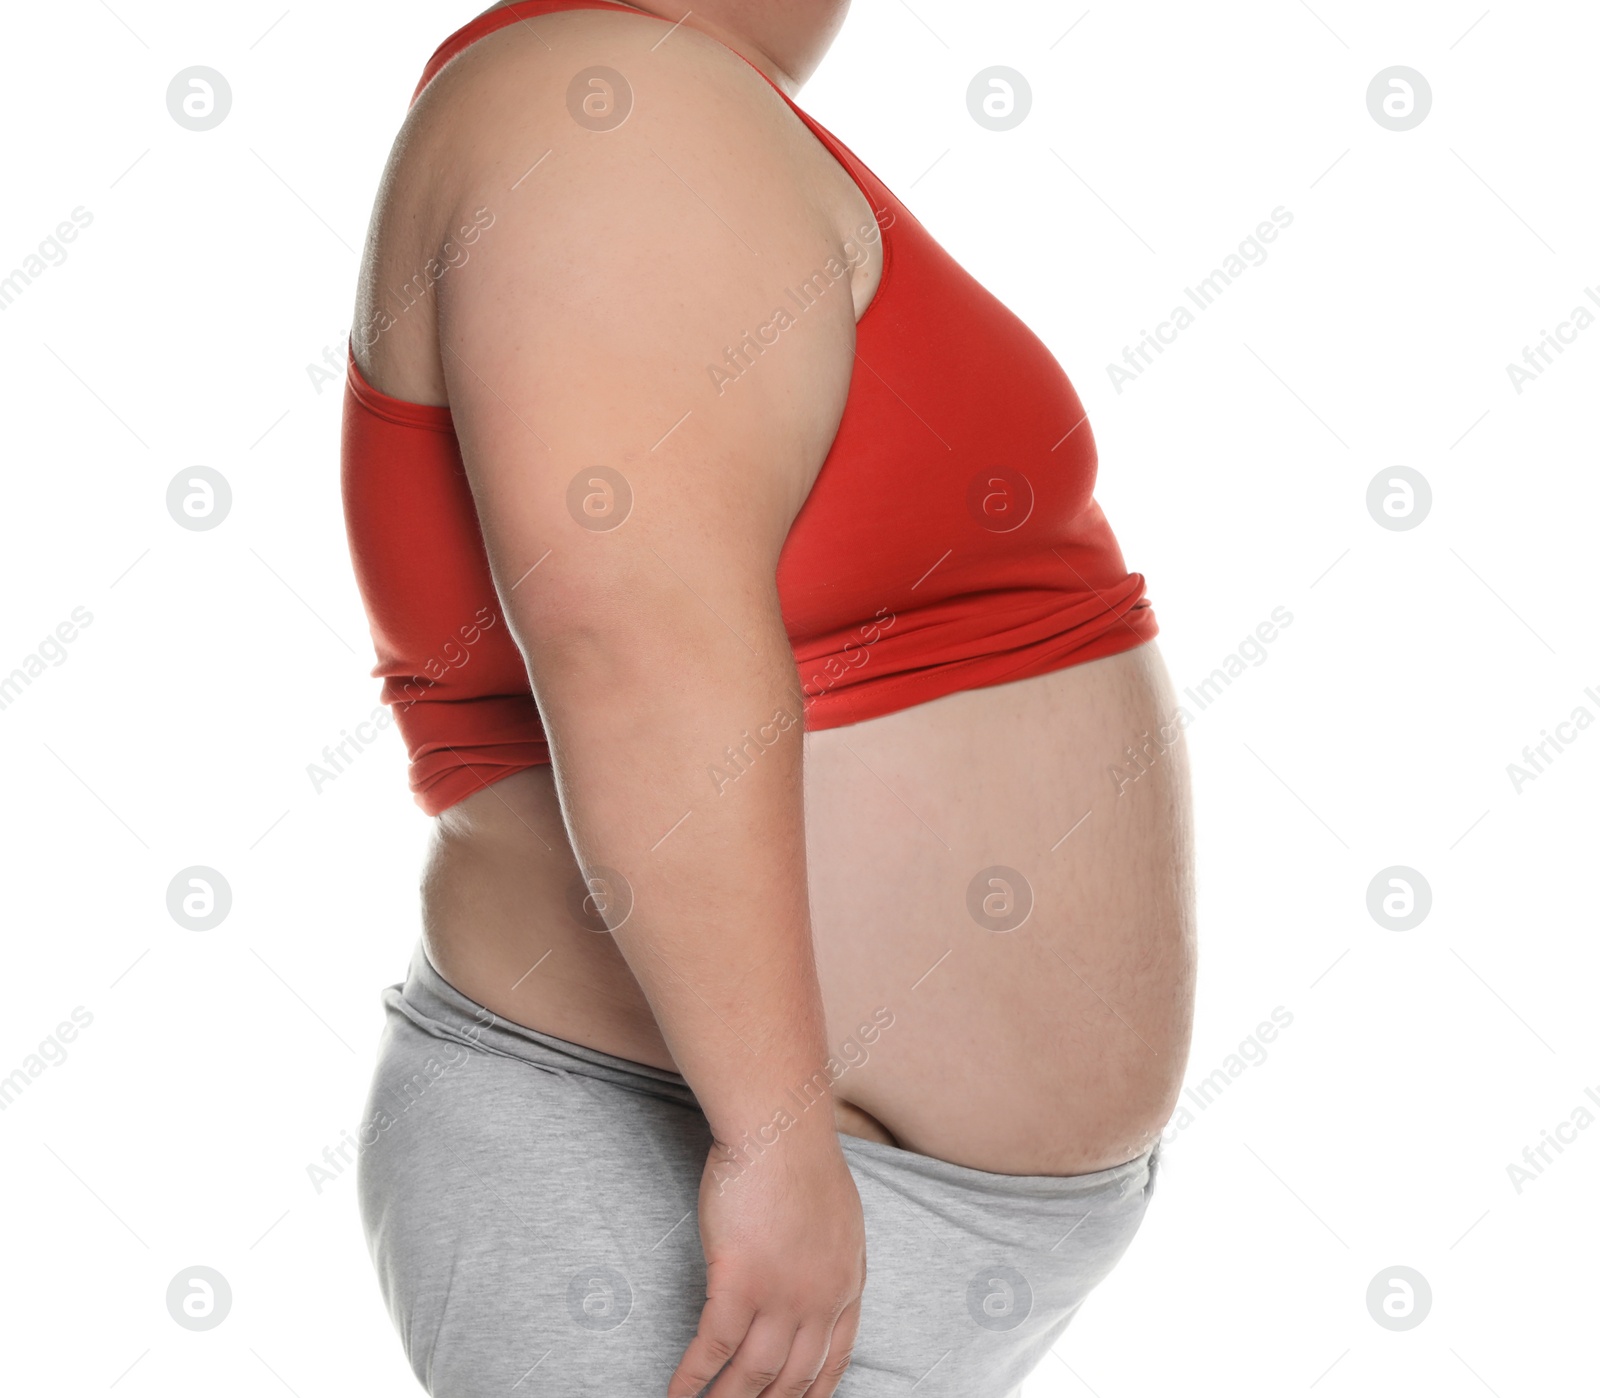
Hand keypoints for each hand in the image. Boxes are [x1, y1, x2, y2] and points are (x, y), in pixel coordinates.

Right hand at [670, 1126, 865, 1396]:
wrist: (780, 1124)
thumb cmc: (801, 1154)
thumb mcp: (837, 1216)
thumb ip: (825, 1256)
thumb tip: (806, 1276)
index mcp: (847, 1282)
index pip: (834, 1359)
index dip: (813, 1394)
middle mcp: (820, 1300)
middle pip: (794, 1379)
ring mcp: (781, 1296)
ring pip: (753, 1374)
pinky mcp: (738, 1283)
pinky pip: (713, 1349)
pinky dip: (692, 1379)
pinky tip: (677, 1397)